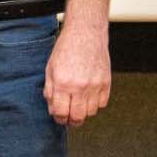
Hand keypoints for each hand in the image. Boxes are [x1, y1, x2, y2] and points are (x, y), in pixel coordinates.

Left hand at [44, 12, 110, 126]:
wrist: (85, 35)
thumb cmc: (65, 51)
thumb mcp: (50, 70)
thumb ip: (50, 91)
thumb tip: (53, 110)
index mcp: (63, 83)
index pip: (61, 112)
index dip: (59, 119)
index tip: (59, 118)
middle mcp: (80, 87)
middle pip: (78, 116)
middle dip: (72, 121)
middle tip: (69, 119)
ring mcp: (95, 86)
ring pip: (91, 112)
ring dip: (84, 112)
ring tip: (77, 104)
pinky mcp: (107, 83)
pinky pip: (102, 104)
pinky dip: (95, 104)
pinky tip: (88, 96)